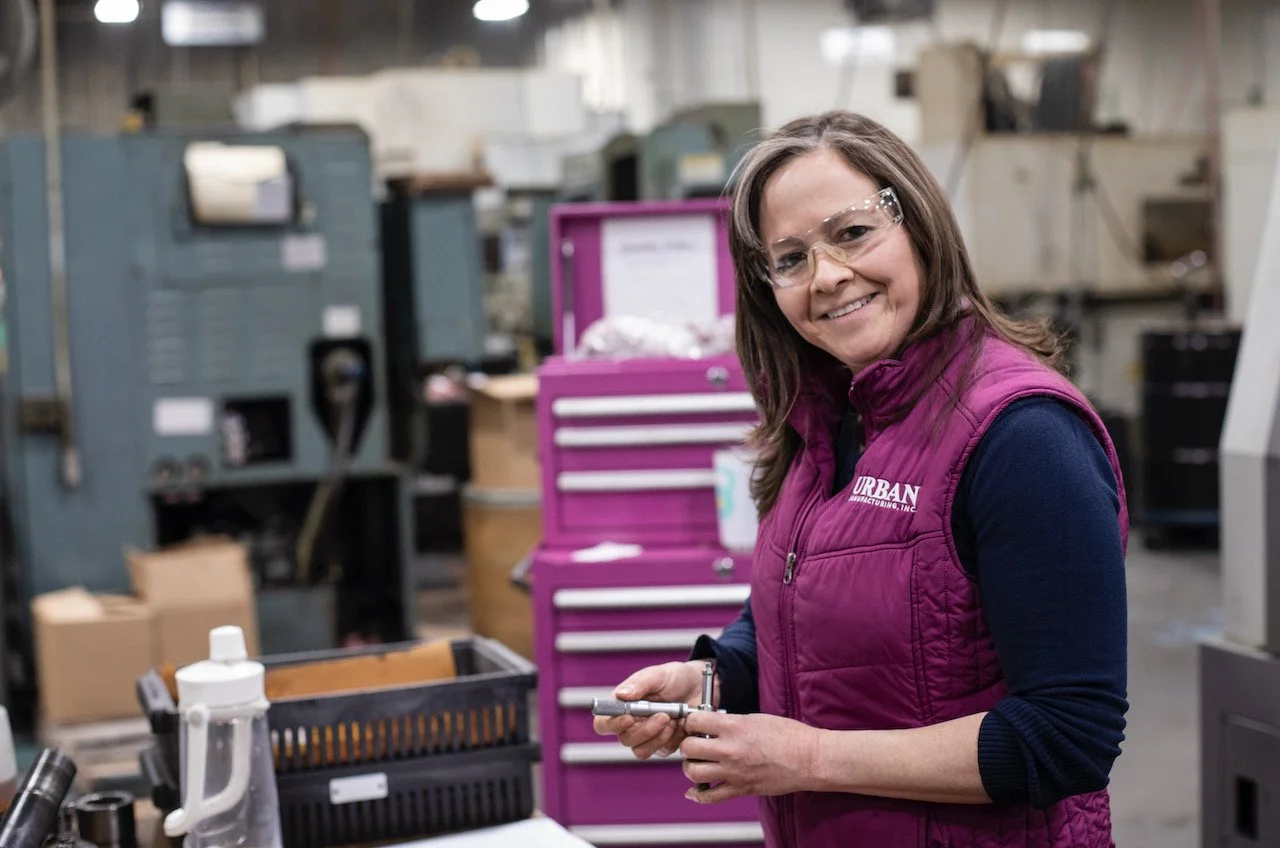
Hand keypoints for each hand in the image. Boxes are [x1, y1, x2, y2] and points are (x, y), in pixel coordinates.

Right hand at [593, 661, 705, 759]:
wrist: (699, 687)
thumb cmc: (675, 678)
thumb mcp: (658, 674)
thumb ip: (640, 683)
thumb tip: (621, 695)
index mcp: (622, 706)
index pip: (603, 724)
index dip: (612, 725)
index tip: (629, 717)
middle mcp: (631, 724)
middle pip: (625, 740)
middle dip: (645, 730)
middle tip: (664, 715)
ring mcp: (647, 737)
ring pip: (641, 751)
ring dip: (658, 737)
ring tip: (673, 719)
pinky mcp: (663, 746)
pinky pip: (662, 751)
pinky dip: (673, 738)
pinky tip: (680, 724)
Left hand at [679, 710, 822, 802]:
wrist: (808, 758)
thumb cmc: (788, 735)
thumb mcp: (756, 718)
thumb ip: (731, 722)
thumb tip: (714, 725)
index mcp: (733, 726)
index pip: (694, 721)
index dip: (690, 721)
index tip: (693, 724)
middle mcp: (729, 749)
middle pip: (688, 748)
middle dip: (687, 745)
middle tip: (694, 744)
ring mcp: (733, 771)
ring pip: (693, 773)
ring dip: (691, 767)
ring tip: (698, 763)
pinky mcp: (741, 789)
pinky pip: (710, 796)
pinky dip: (698, 795)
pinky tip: (695, 791)